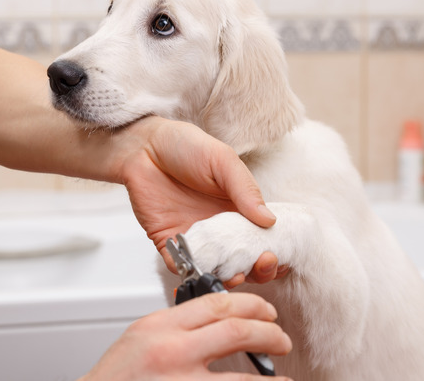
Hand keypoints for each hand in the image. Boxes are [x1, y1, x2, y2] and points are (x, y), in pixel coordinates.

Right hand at [79, 293, 292, 380]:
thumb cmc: (115, 379)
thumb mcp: (140, 338)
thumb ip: (177, 326)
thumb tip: (219, 320)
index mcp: (159, 327)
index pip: (217, 304)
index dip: (251, 305)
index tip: (266, 311)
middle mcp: (171, 352)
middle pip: (236, 331)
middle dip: (268, 333)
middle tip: (280, 339)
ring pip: (241, 378)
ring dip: (270, 379)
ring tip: (283, 378)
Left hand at [117, 117, 284, 285]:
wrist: (145, 145)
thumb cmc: (186, 147)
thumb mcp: (223, 161)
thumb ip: (246, 190)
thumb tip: (270, 221)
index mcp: (239, 210)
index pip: (262, 239)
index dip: (273, 251)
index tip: (278, 256)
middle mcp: (221, 229)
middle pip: (245, 261)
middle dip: (259, 270)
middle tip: (262, 263)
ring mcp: (196, 239)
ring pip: (217, 270)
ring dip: (229, 278)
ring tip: (236, 274)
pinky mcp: (170, 243)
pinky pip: (182, 267)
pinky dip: (192, 273)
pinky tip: (201, 269)